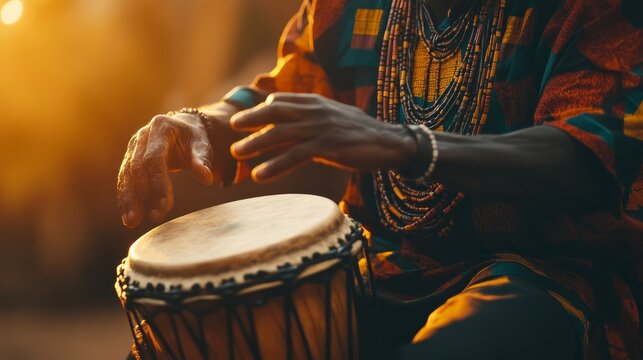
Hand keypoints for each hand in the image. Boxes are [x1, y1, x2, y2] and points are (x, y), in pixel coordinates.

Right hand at [116, 103, 237, 227]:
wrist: (181, 127)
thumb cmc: (193, 137)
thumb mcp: (202, 145)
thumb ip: (202, 161)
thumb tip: (207, 179)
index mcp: (160, 128)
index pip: (154, 158)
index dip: (158, 182)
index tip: (166, 204)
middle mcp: (141, 137)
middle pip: (137, 169)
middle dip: (145, 195)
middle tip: (156, 216)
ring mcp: (132, 148)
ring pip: (126, 177)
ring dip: (130, 200)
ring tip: (134, 222)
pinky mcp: (129, 160)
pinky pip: (124, 181)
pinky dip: (126, 199)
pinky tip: (128, 218)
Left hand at [229, 92, 416, 181]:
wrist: (389, 142)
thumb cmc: (360, 134)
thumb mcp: (334, 120)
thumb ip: (312, 120)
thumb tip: (291, 128)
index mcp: (316, 103)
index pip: (281, 100)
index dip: (260, 108)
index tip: (243, 117)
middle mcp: (315, 111)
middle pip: (275, 112)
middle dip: (251, 119)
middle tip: (232, 128)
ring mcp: (321, 128)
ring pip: (280, 134)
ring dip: (255, 144)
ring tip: (236, 154)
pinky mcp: (327, 147)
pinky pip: (294, 156)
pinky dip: (274, 165)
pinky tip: (259, 175)